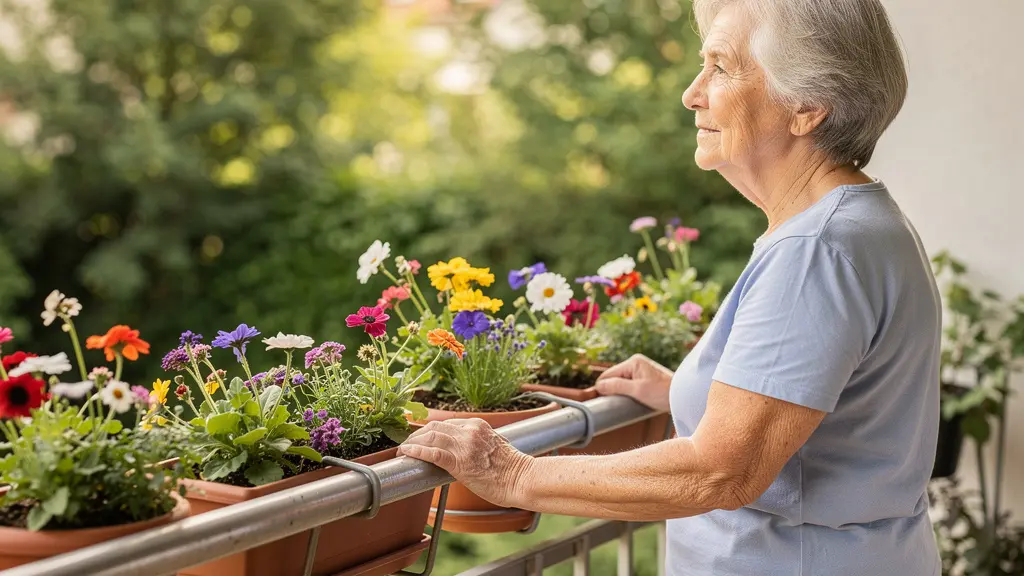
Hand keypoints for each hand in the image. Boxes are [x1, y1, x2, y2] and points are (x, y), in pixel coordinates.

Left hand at [397, 418, 532, 508]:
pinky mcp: (461, 461)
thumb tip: (463, 452)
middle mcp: (470, 430)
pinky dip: (417, 451)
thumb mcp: (493, 446)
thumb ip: (477, 443)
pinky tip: (407, 453)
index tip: (421, 438)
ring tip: (404, 450)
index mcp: (477, 425)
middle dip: (417, 435)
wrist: (522, 479)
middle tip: (408, 444)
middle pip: (434, 427)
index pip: (446, 423)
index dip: (429, 431)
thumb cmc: (511, 469)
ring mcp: (465, 445)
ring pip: (430, 437)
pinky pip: (433, 453)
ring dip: (413, 443)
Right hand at [595, 354, 673, 410]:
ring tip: (622, 403)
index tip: (599, 401)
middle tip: (613, 404)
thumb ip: (617, 386)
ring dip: (619, 392)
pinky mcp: (644, 378)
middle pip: (614, 378)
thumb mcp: (638, 390)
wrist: (683, 397)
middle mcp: (636, 363)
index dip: (602, 388)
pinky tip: (628, 400)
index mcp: (633, 362)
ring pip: (620, 382)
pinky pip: (628, 385)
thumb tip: (599, 386)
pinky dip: (626, 392)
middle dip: (611, 390)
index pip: (609, 374)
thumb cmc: (663, 393)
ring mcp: (640, 370)